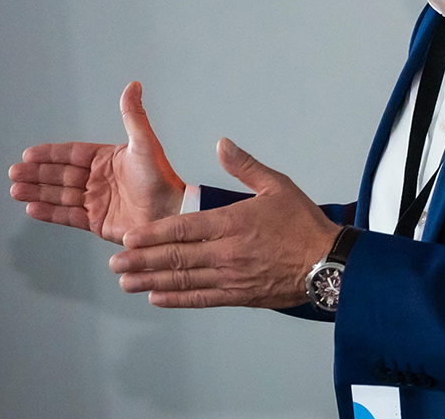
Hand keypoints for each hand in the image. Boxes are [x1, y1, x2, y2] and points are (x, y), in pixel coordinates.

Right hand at [8, 81, 185, 243]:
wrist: (170, 212)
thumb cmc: (161, 177)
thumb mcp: (145, 143)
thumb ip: (133, 116)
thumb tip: (133, 84)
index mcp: (107, 159)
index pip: (72, 154)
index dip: (50, 154)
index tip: (28, 154)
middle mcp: (99, 179)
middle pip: (61, 175)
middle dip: (36, 174)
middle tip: (13, 173)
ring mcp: (97, 201)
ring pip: (60, 195)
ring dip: (37, 192)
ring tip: (15, 190)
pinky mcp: (97, 222)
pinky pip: (68, 216)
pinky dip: (50, 213)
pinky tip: (32, 208)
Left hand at [109, 137, 340, 308]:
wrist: (329, 264)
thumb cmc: (305, 224)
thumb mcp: (277, 184)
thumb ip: (245, 165)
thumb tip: (221, 144)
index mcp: (232, 222)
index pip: (183, 229)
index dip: (152, 233)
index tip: (129, 236)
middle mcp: (226, 252)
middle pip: (175, 258)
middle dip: (141, 260)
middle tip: (115, 263)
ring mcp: (231, 277)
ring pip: (183, 280)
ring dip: (151, 281)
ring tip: (126, 282)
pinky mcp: (239, 296)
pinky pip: (201, 299)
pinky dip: (177, 299)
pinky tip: (157, 297)